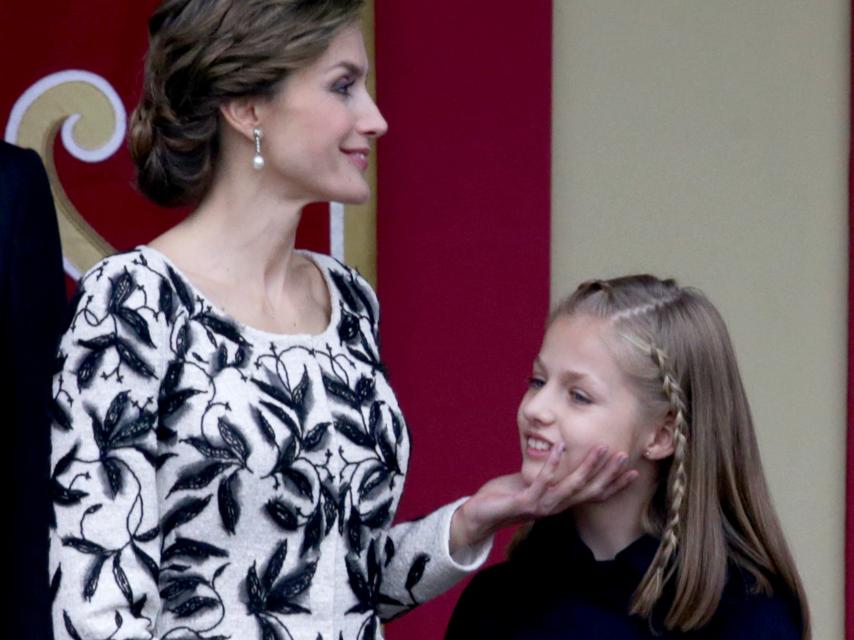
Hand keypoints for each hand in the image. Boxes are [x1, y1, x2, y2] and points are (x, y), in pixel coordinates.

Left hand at [449, 444, 636, 552]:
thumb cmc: (507, 495)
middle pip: (589, 491)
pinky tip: (559, 447)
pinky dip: (552, 464)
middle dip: (608, 473)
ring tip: (601, 447)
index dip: (614, 485)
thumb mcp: (534, 482)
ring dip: (588, 466)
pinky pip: (542, 482)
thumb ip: (551, 473)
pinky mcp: (524, 503)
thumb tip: (562, 452)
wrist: (480, 515)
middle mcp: (555, 506)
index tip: (632, 470)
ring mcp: (541, 506)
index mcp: (560, 502)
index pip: (593, 495)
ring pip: (571, 486)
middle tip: (623, 454)